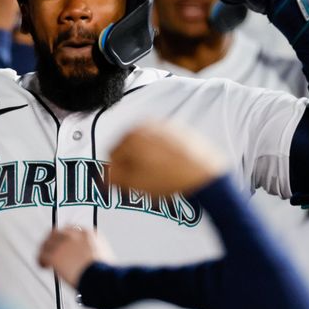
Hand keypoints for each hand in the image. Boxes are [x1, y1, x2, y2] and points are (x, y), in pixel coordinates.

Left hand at [38, 227, 113, 287]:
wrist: (100, 278)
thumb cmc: (105, 271)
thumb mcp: (104, 254)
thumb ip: (93, 250)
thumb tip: (89, 258)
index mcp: (88, 233)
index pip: (72, 229)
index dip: (65, 237)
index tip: (64, 243)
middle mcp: (74, 235)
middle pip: (57, 232)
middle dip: (52, 240)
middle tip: (49, 247)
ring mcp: (63, 245)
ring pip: (47, 243)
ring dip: (44, 250)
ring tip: (44, 257)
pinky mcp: (55, 256)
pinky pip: (42, 256)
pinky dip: (41, 261)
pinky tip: (43, 265)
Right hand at [109, 122, 225, 196]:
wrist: (206, 177)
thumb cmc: (172, 180)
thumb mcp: (134, 184)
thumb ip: (112, 177)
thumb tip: (102, 175)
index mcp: (132, 135)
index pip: (112, 153)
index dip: (117, 171)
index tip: (126, 182)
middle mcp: (148, 125)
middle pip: (129, 147)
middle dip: (132, 163)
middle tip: (142, 181)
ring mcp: (166, 127)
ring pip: (146, 145)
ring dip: (147, 159)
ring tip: (158, 176)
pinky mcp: (180, 131)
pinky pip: (163, 144)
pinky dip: (162, 155)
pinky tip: (170, 169)